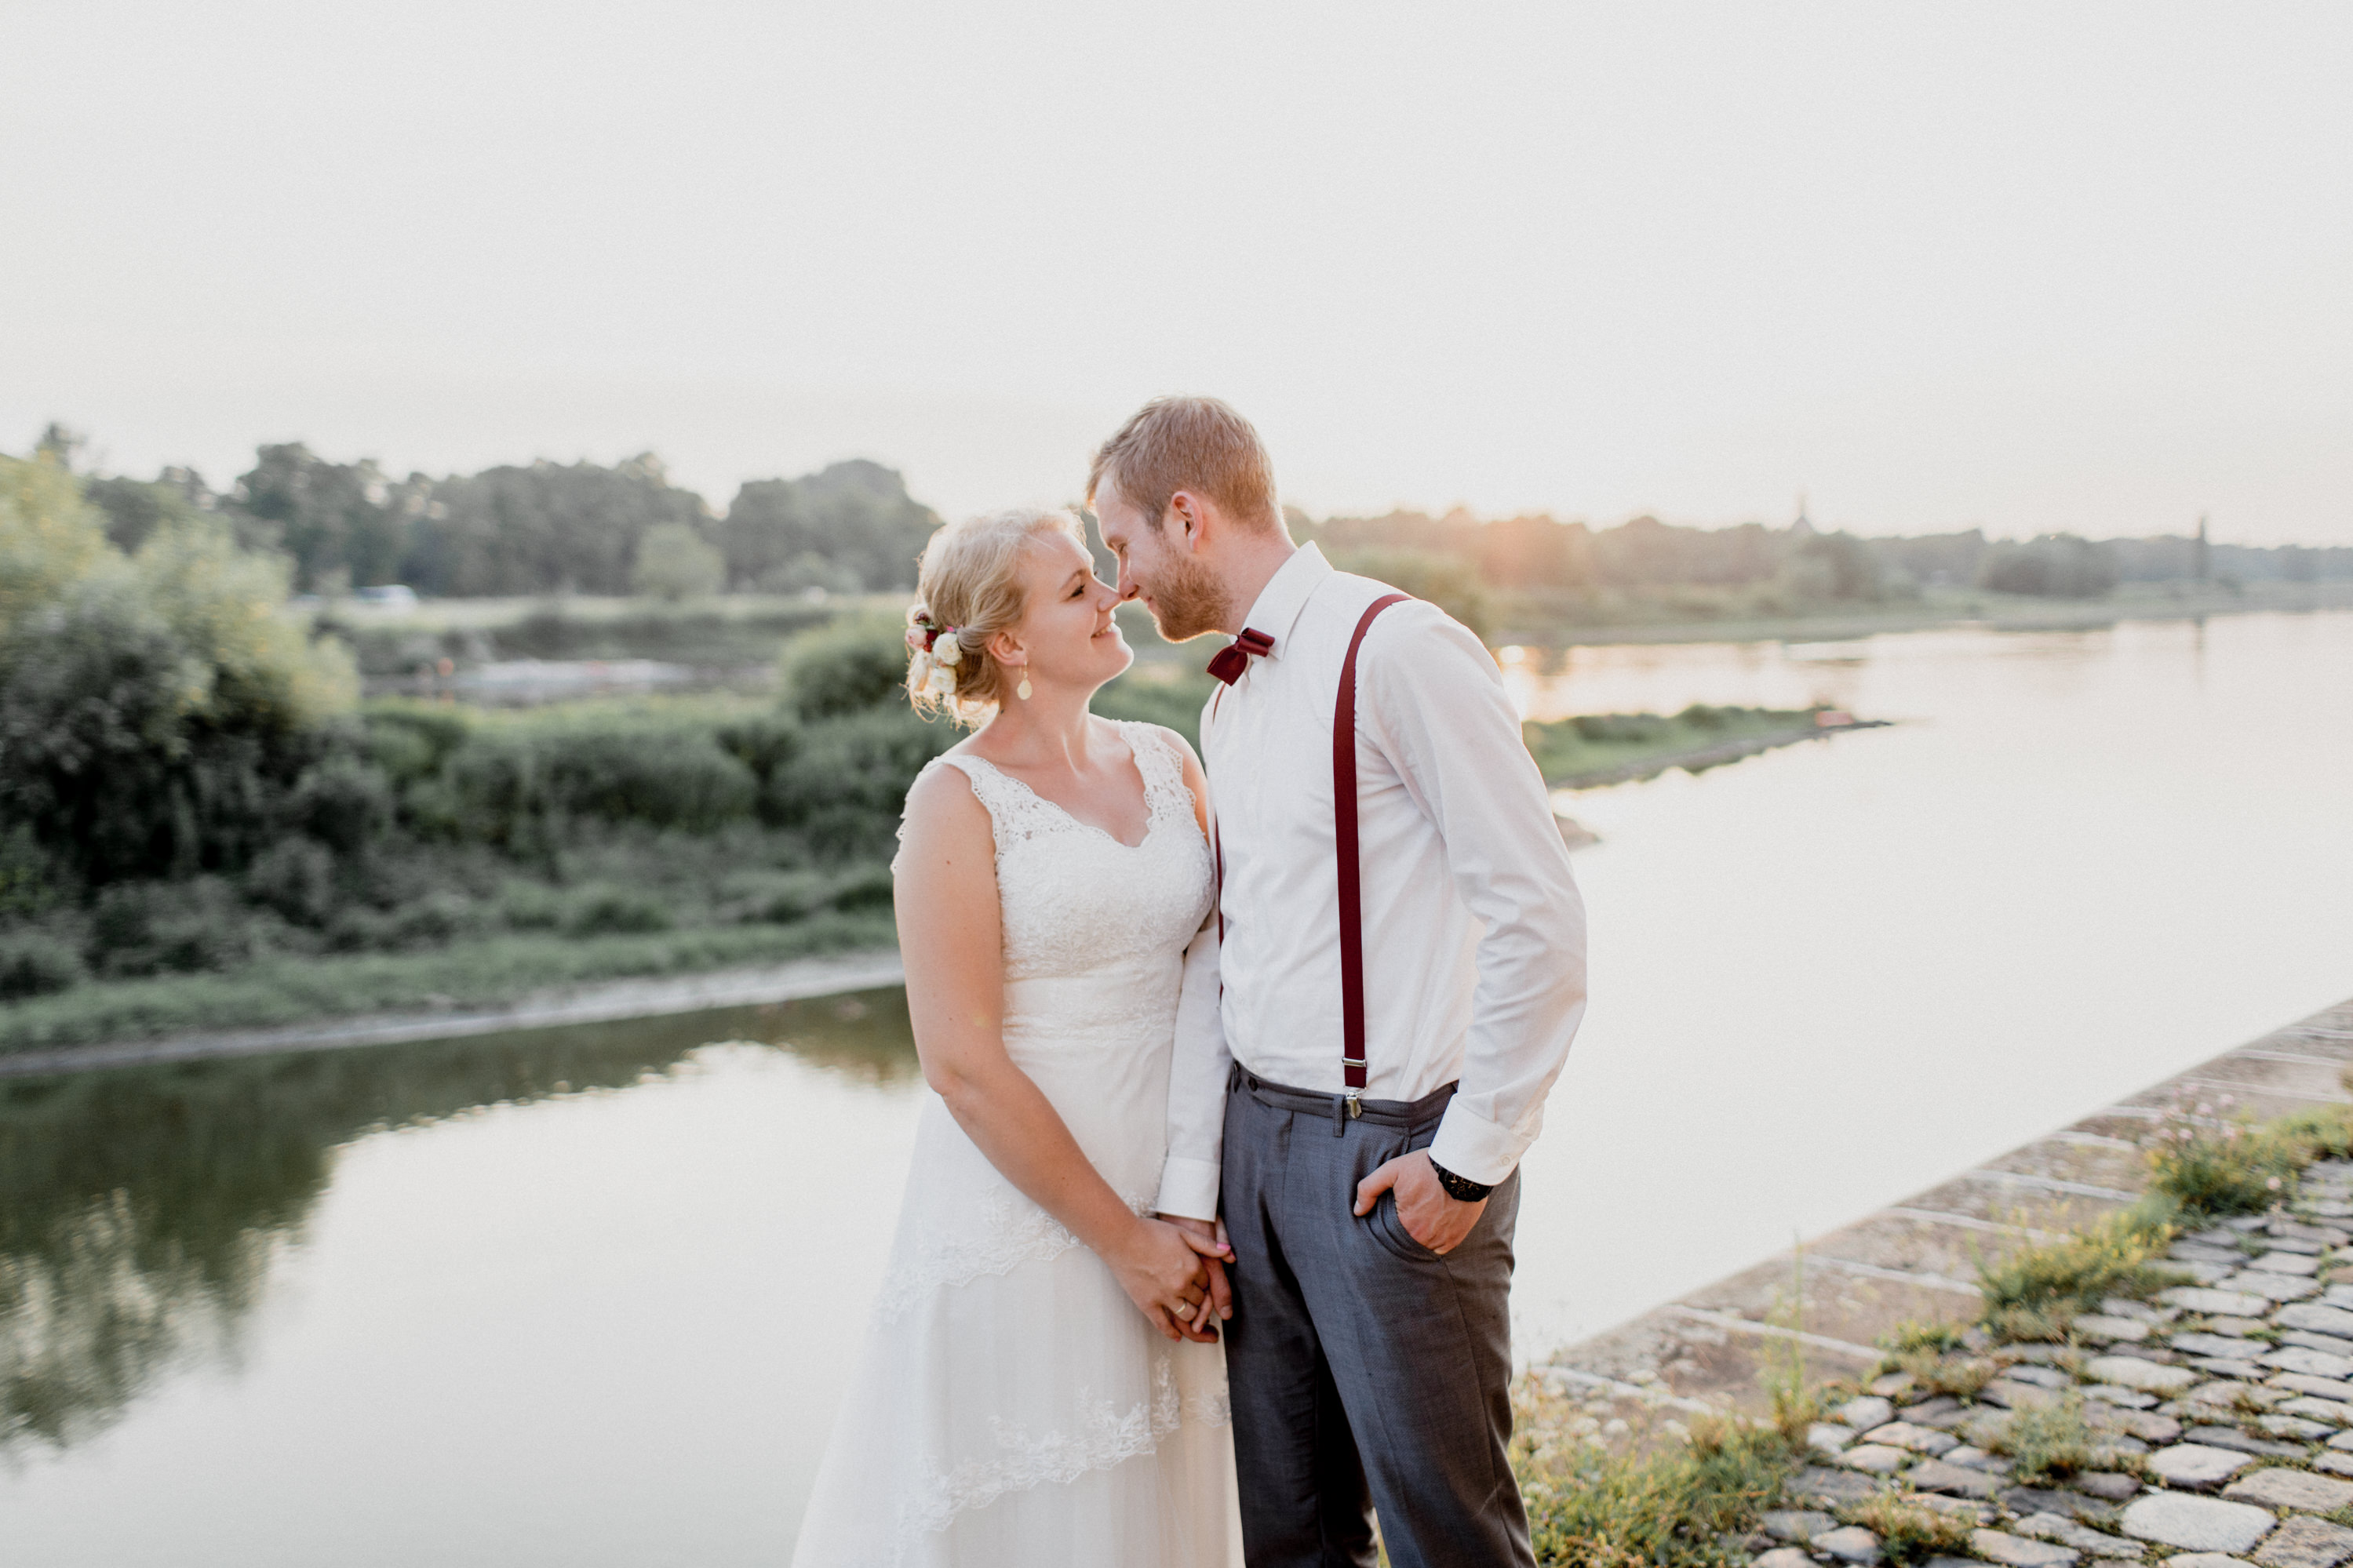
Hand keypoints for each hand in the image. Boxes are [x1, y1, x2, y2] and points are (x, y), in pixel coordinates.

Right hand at [1106, 1216, 1224, 1340]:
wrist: (1121, 1238)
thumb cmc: (1151, 1232)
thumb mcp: (1183, 1233)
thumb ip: (1207, 1244)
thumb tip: (1230, 1253)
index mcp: (1192, 1267)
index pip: (1207, 1284)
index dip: (1204, 1283)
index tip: (1198, 1282)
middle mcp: (1182, 1285)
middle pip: (1200, 1301)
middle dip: (1200, 1300)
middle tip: (1195, 1298)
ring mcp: (1165, 1297)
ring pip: (1188, 1315)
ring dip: (1192, 1317)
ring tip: (1191, 1316)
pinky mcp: (1148, 1305)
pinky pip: (1164, 1325)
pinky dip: (1173, 1333)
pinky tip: (1177, 1336)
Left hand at [1353, 1150, 1487, 1255]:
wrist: (1463, 1166)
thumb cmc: (1425, 1166)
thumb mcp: (1391, 1170)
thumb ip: (1369, 1189)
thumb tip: (1357, 1211)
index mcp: (1406, 1224)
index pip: (1390, 1237)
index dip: (1390, 1228)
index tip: (1393, 1218)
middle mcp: (1423, 1237)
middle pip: (1407, 1242)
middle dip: (1404, 1234)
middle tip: (1408, 1218)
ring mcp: (1441, 1239)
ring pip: (1423, 1247)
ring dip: (1420, 1239)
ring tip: (1420, 1222)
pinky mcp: (1456, 1238)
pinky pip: (1440, 1249)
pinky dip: (1435, 1241)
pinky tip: (1433, 1227)